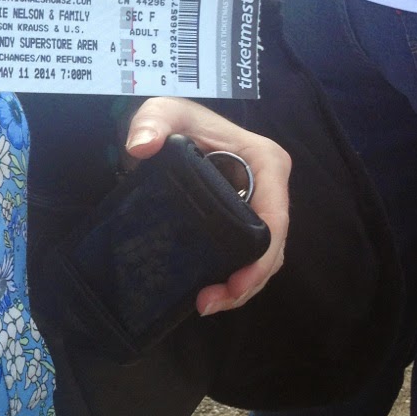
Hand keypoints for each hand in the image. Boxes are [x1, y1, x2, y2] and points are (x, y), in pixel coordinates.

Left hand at [124, 99, 290, 316]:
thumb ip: (152, 122)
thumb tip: (141, 146)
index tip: (233, 284)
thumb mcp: (163, 112)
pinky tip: (211, 291)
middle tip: (210, 303)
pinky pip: (249, 253)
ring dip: (243, 286)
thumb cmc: (173, 119)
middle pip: (273, 245)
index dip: (260, 257)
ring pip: (264, 256)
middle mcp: (271, 185)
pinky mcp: (244, 218)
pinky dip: (236, 276)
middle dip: (249, 281)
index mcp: (266, 162)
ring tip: (207, 304)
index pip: (275, 218)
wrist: (166, 127)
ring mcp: (260, 204)